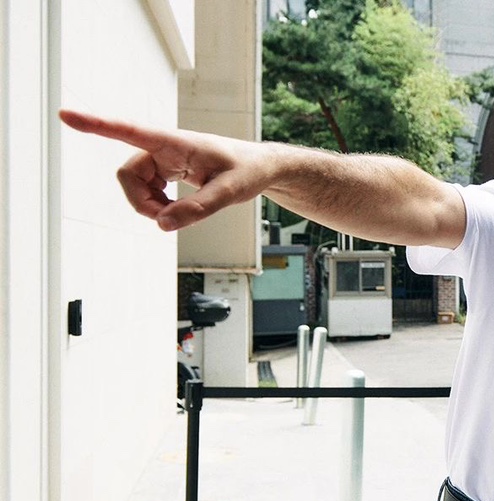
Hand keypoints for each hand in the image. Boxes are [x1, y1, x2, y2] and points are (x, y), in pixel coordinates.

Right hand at [59, 109, 271, 230]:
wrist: (259, 167)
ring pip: (134, 186)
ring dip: (150, 206)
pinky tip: (177, 208)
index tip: (65, 114)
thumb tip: (162, 225)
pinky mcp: (166, 170)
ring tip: (181, 213)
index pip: (130, 132)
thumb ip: (199, 208)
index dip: (97, 125)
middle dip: (142, 203)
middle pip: (128, 176)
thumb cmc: (247, 171)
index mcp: (176, 142)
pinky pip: (146, 191)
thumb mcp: (230, 192)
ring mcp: (162, 159)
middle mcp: (163, 147)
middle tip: (169, 219)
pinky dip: (157, 206)